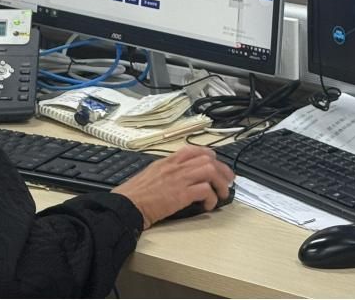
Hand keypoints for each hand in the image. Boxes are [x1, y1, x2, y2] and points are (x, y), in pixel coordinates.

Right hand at [112, 145, 233, 228]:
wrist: (126, 205)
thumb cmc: (135, 194)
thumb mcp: (151, 174)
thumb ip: (167, 171)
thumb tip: (182, 177)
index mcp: (167, 161)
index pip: (194, 150)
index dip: (210, 156)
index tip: (217, 165)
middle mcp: (175, 166)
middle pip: (207, 158)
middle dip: (222, 169)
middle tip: (228, 181)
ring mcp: (178, 179)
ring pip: (210, 171)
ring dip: (221, 183)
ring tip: (222, 194)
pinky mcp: (180, 194)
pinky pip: (204, 190)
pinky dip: (211, 198)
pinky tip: (208, 205)